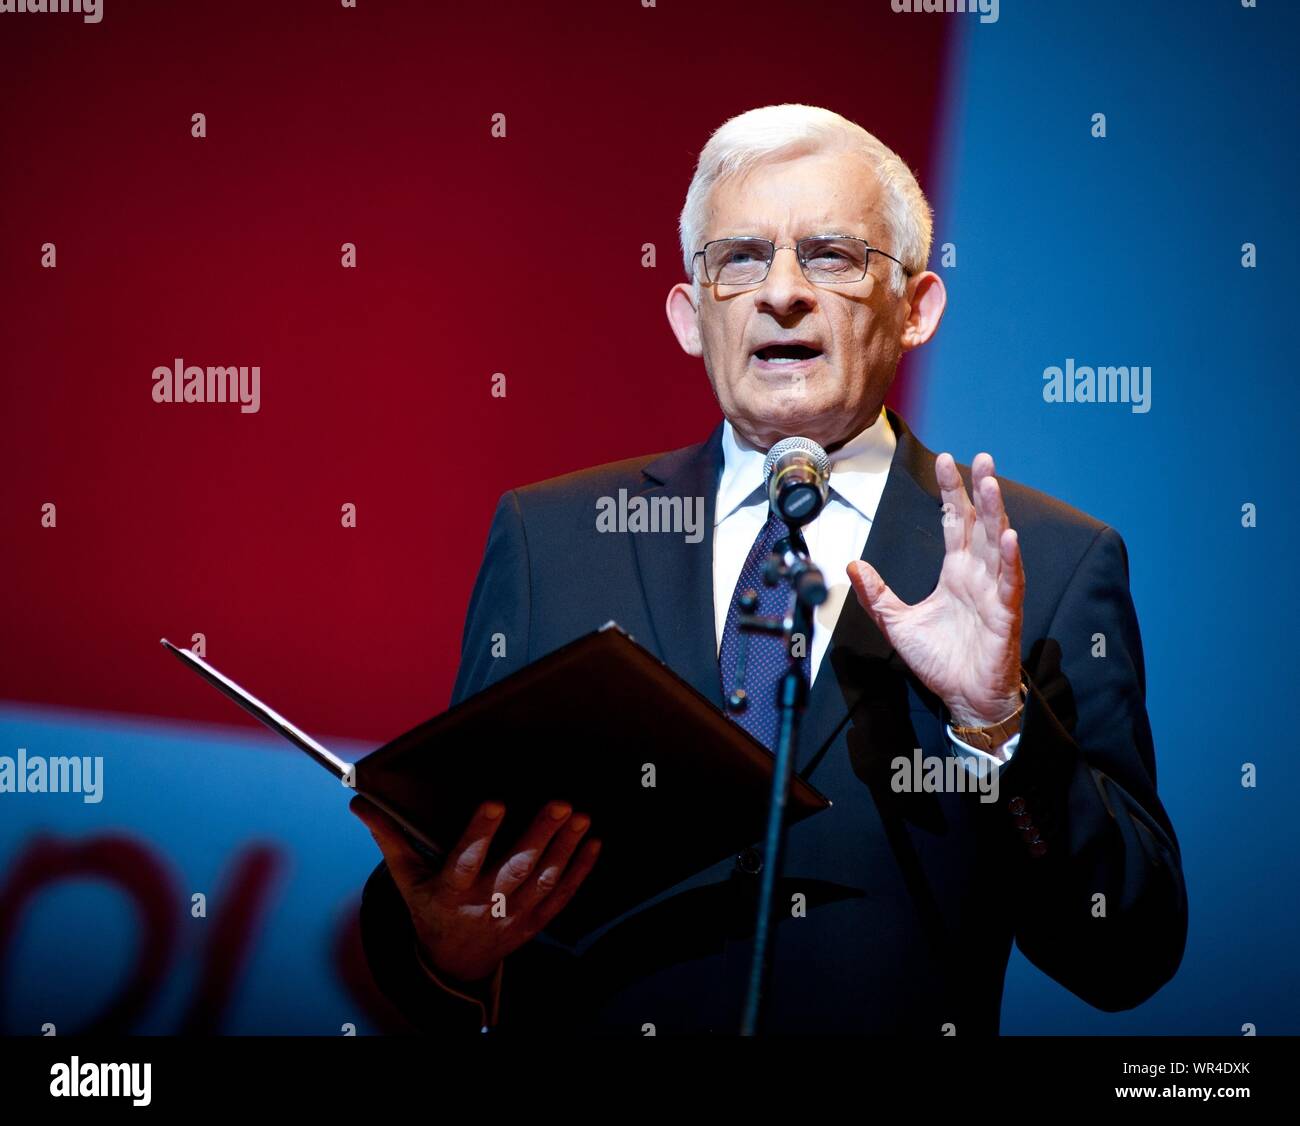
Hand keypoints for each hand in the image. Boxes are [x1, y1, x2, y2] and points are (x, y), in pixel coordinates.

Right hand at [350, 796, 601, 983]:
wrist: (452, 963)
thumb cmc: (429, 908)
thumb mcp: (407, 877)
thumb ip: (390, 837)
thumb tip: (360, 802)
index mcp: (449, 892)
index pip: (464, 861)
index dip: (479, 833)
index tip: (494, 802)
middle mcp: (483, 905)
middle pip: (514, 869)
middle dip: (538, 836)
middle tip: (560, 804)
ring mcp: (513, 917)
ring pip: (543, 881)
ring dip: (564, 849)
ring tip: (580, 817)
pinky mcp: (534, 923)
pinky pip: (561, 898)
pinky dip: (579, 872)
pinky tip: (592, 844)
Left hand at [847, 451, 1023, 727]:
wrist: (964, 698)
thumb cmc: (939, 661)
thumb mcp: (896, 623)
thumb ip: (876, 593)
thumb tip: (854, 565)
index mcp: (956, 572)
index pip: (954, 522)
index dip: (951, 492)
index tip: (945, 461)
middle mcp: (978, 575)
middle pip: (981, 523)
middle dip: (980, 490)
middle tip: (982, 458)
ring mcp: (994, 592)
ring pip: (998, 544)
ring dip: (997, 514)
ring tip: (992, 484)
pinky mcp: (1006, 614)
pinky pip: (1010, 583)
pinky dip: (1011, 560)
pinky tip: (1010, 537)